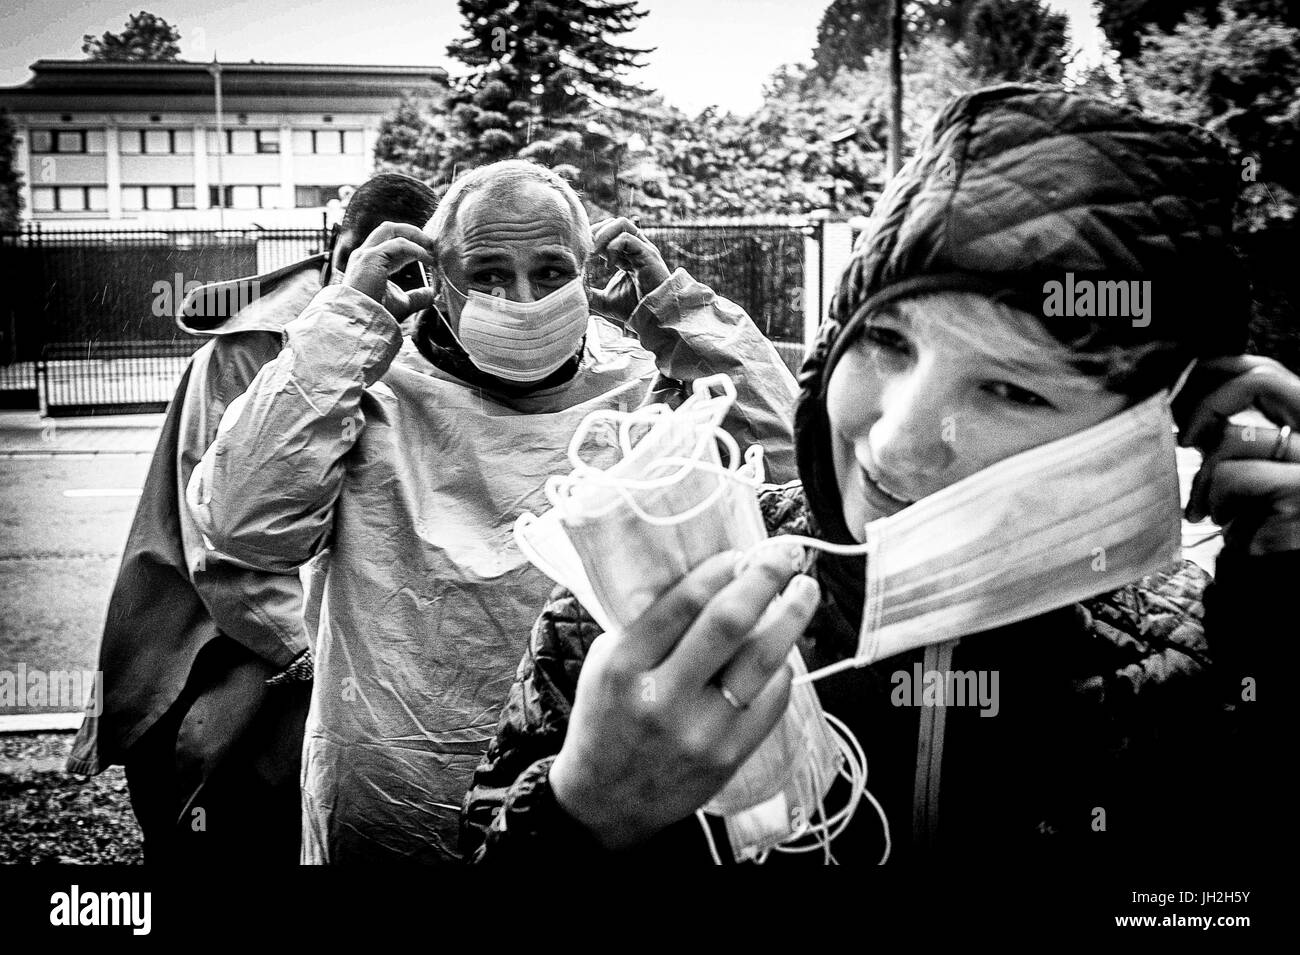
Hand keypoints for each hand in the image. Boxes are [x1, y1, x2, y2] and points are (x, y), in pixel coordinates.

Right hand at [342, 222, 437, 320]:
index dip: (413, 245)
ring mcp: (366, 253)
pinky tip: (427, 258)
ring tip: (431, 247)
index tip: (431, 254)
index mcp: (371, 262)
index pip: (392, 243)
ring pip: (391, 229)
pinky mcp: (370, 257)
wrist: (362, 322)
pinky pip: (398, 244)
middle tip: (433, 245)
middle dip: (413, 233)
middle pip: (390, 229)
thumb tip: (433, 293)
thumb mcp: (403, 303)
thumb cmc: (377, 314)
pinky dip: (415, 249)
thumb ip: (417, 296)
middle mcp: (366, 254)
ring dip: (414, 234)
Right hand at [549, 547, 820, 849]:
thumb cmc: (606, 719)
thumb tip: (710, 576)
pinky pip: (772, 699)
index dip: (720, 569)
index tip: (741, 551)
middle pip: (729, 623)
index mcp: (624, 666)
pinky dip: (783, 667)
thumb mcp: (606, 664)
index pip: (682, 603)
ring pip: (762, 660)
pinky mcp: (728, 756)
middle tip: (785, 555)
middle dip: (764, 579)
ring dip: (792, 617)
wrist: (605, 801)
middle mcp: (663, 697)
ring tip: (805, 591)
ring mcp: (700, 730)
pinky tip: (784, 649)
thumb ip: (648, 625)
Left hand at [586, 217, 670, 324]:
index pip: (608, 233)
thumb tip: (572, 292)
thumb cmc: (634, 309)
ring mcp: (643, 249)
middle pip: (614, 222)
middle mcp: (636, 248)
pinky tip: (609, 265)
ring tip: (594, 253)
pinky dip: (613, 248)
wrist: (653, 318)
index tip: (581, 254)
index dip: (592, 238)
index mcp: (626, 255)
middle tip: (586, 252)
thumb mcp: (604, 301)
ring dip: (603, 235)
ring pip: (622, 223)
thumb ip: (589, 294)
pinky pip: (627, 238)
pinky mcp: (648, 254)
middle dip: (596, 232)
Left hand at [1181, 355, 1299, 554]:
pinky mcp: (1298, 491)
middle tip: (1185, 438)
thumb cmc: (1260, 525)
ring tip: (1216, 509)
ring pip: (1232, 437)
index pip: (1271, 372)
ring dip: (1207, 478)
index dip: (1222, 369)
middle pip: (1262, 380)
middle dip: (1209, 402)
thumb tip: (1186, 398)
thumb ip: (1236, 431)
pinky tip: (1228, 525)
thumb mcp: (1253, 467)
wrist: (1281, 581)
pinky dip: (1214, 501)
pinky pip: (1228, 476)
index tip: (1185, 386)